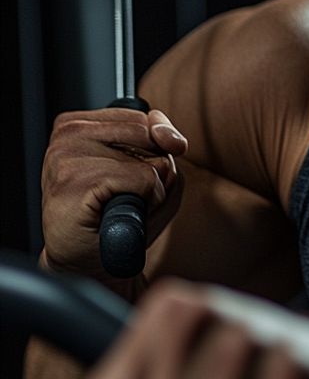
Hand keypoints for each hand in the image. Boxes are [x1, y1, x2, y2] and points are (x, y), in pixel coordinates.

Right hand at [41, 107, 187, 284]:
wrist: (89, 261)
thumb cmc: (118, 214)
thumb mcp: (153, 165)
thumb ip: (165, 138)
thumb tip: (170, 139)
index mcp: (80, 122)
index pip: (145, 116)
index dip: (154, 148)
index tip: (132, 174)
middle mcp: (69, 133)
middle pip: (149, 133)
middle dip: (153, 167)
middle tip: (124, 193)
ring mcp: (67, 154)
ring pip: (150, 157)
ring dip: (150, 187)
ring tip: (120, 202)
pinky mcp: (74, 180)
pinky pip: (144, 179)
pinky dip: (147, 200)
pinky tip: (118, 213)